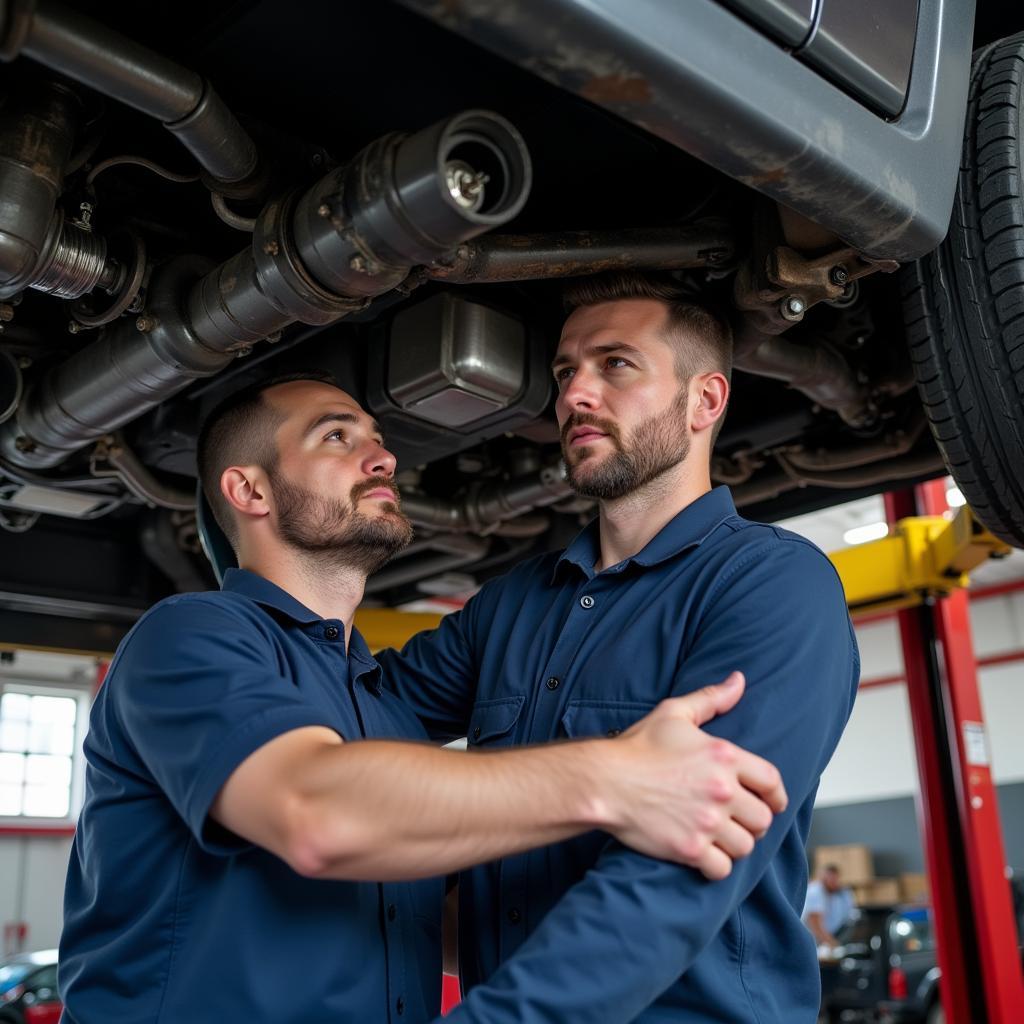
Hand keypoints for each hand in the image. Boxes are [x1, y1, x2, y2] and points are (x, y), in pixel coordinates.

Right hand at [600, 672, 786, 879]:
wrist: (604, 781)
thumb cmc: (637, 747)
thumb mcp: (674, 713)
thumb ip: (711, 698)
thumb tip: (738, 680)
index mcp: (724, 756)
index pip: (771, 782)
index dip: (776, 795)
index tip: (771, 802)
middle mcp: (722, 791)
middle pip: (762, 819)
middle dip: (752, 821)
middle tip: (737, 822)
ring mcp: (707, 822)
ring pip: (745, 846)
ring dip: (734, 844)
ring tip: (719, 838)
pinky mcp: (690, 849)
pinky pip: (722, 869)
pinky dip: (716, 866)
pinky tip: (705, 856)